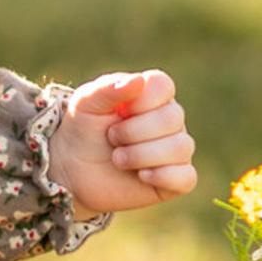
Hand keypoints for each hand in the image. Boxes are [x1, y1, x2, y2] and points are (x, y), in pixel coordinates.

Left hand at [49, 69, 197, 215]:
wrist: (74, 171)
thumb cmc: (83, 131)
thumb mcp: (85, 104)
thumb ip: (107, 89)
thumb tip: (138, 81)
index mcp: (153, 95)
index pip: (163, 86)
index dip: (139, 101)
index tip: (118, 112)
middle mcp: (170, 120)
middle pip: (172, 118)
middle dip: (132, 132)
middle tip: (111, 137)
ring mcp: (175, 150)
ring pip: (180, 147)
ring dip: (140, 155)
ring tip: (117, 158)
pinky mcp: (176, 179)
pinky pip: (186, 177)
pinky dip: (162, 176)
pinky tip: (141, 176)